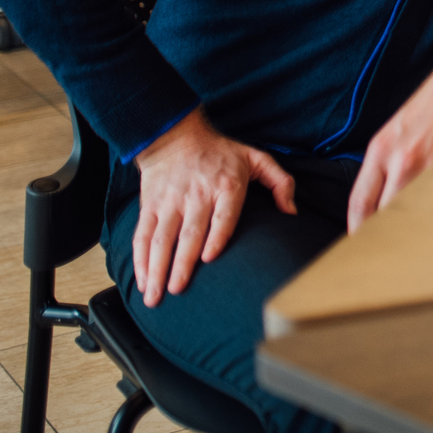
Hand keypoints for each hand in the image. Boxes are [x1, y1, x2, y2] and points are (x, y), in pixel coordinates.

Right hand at [132, 108, 295, 307]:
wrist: (176, 137)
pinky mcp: (150, 206)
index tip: (209, 259)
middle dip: (181, 264)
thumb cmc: (221, 153)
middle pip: (189, 234)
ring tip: (154, 295)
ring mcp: (170, 202)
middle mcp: (197, 195)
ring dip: (156, 269)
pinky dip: (140, 259)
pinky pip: (142, 235)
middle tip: (177, 291)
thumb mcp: (257, 158)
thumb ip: (281, 182)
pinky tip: (142, 279)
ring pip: (161, 239)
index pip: (222, 215)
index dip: (215, 237)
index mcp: (226, 186)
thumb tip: (292, 212)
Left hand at [347, 44, 432, 231]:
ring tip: (421, 243)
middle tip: (391, 252)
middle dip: (387, 235)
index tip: (360, 245)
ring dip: (418, 227)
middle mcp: (403, 159)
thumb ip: (389, 160)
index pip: (361, 203)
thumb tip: (385, 198)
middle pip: (387, 214)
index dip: (358, 231)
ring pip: (417, 210)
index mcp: (381, 148)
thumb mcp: (399, 125)